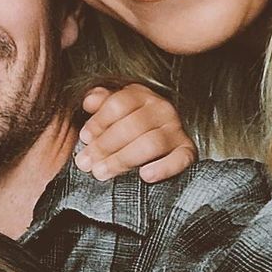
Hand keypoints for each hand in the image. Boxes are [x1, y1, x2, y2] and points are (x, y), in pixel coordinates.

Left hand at [74, 84, 196, 182]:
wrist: (162, 144)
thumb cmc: (129, 127)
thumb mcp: (115, 111)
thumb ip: (101, 103)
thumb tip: (89, 101)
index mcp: (142, 96)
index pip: (119, 103)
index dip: (99, 122)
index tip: (84, 138)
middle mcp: (162, 110)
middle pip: (132, 125)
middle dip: (105, 145)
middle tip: (86, 162)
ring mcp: (176, 130)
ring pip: (150, 143)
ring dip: (122, 159)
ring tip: (102, 172)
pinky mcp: (187, 152)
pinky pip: (180, 159)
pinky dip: (163, 168)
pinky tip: (145, 175)